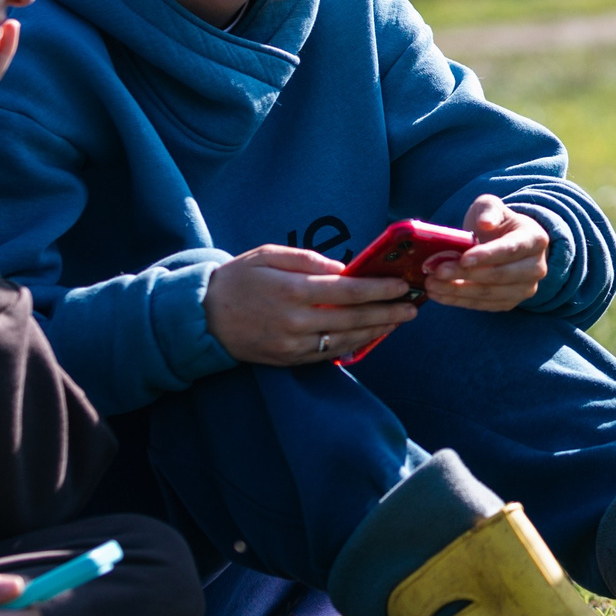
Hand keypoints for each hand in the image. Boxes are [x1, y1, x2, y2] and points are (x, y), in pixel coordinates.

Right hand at [203, 245, 417, 363]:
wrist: (202, 317)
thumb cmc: (237, 279)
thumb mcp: (267, 255)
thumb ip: (307, 259)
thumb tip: (343, 268)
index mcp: (292, 290)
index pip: (347, 291)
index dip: (378, 289)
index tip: (401, 284)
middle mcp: (295, 321)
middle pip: (353, 318)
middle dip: (388, 312)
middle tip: (413, 306)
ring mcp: (293, 344)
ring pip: (346, 339)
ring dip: (377, 330)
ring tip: (399, 320)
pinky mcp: (289, 360)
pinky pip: (329, 353)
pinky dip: (354, 345)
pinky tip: (371, 335)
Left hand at [423, 195, 547, 310]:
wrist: (503, 243)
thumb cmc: (496, 222)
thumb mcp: (490, 206)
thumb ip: (487, 210)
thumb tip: (485, 224)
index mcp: (535, 240)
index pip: (511, 249)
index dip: (487, 256)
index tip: (462, 259)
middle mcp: (536, 268)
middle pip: (499, 275)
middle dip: (465, 275)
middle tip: (437, 271)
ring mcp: (524, 289)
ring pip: (489, 293)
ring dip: (457, 290)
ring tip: (432, 283)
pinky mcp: (509, 303)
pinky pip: (482, 304)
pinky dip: (458, 300)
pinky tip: (438, 294)